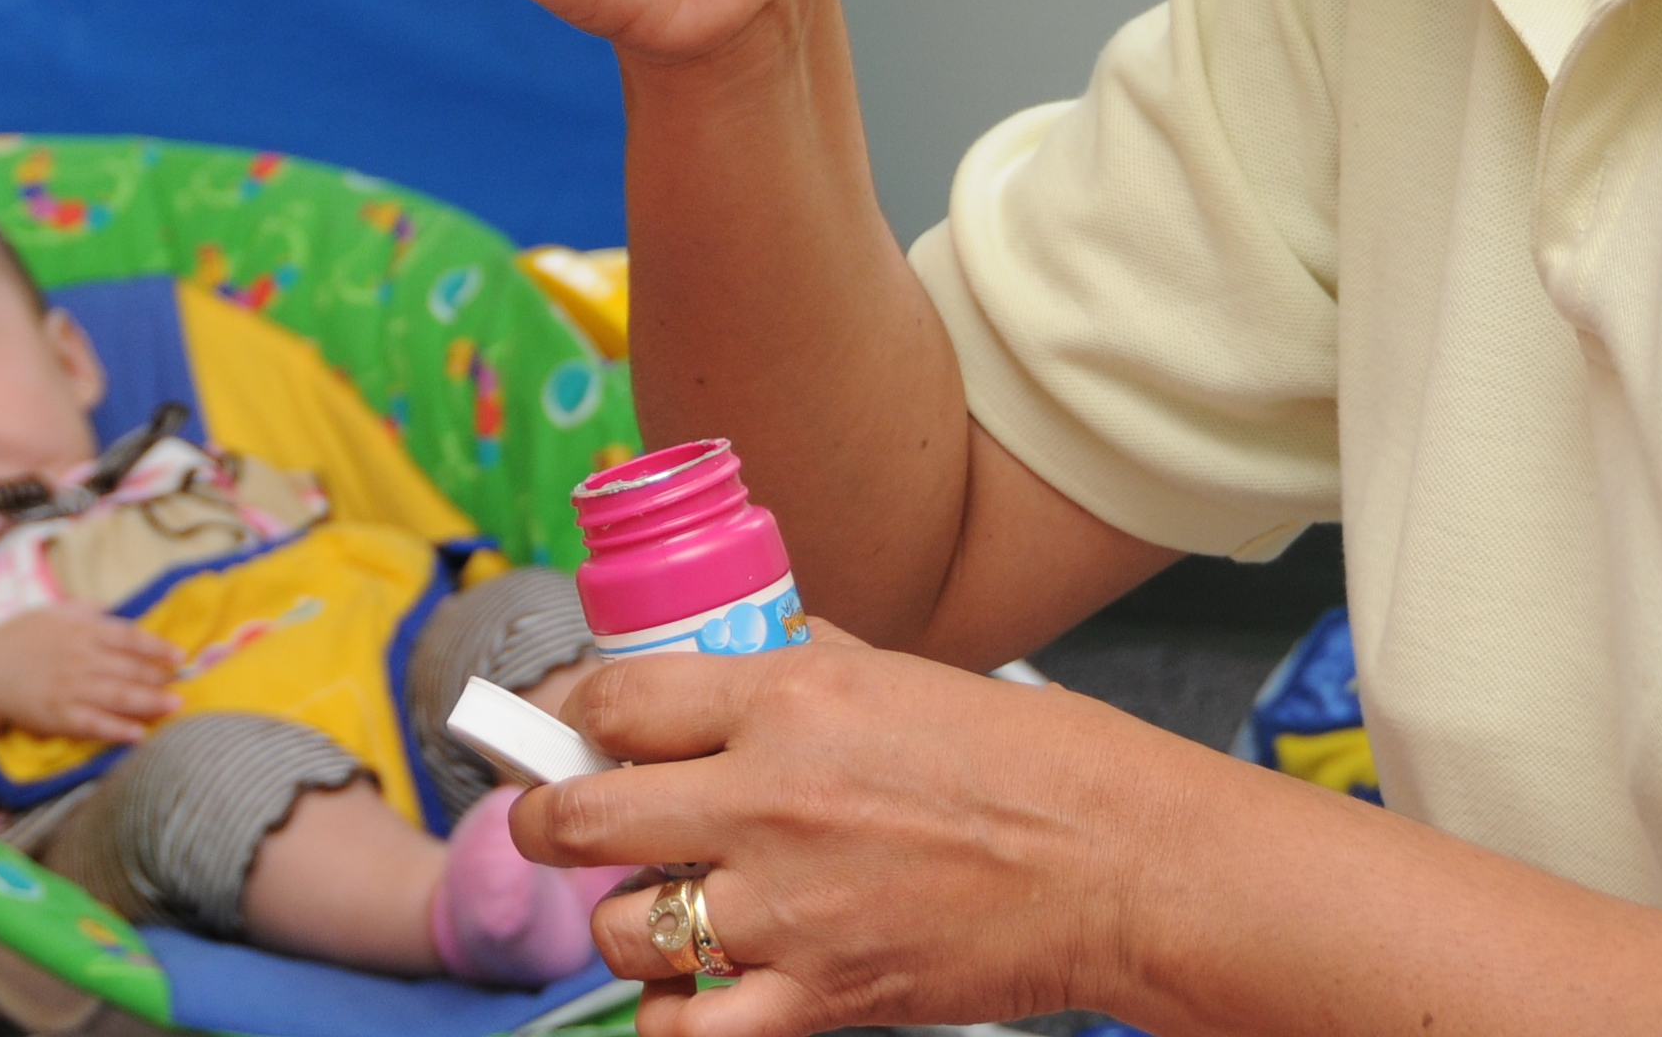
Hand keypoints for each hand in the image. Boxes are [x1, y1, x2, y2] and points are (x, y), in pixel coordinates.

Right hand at [0, 605, 183, 744]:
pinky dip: (118, 730)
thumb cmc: (18, 640)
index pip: (129, 638)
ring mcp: (70, 688)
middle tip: (186, 685)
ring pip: (118, 696)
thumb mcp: (52, 612)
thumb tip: (113, 610)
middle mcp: (80, 658)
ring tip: (175, 706)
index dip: (157, 647)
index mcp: (81, 631)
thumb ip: (85, 611)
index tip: (180, 656)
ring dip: (150, 703)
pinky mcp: (58, 716)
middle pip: (129, 669)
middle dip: (160, 678)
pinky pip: (93, 724)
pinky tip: (139, 734)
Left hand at [517, 631, 1191, 1036]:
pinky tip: (686, 989)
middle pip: (579, 818)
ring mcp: (789, 908)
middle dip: (544, 820)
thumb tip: (722, 661)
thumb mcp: (899, 675)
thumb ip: (795, 670)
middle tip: (551, 822)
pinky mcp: (821, 996)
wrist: (1117, 865)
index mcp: (787, 701)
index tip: (569, 731)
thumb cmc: (1028, 763)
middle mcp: (767, 800)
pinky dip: (671, 1017)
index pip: (613, 702)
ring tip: (656, 906)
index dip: (571, 717)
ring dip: (623, 921)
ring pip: (622, 929)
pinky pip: (690, 1031)